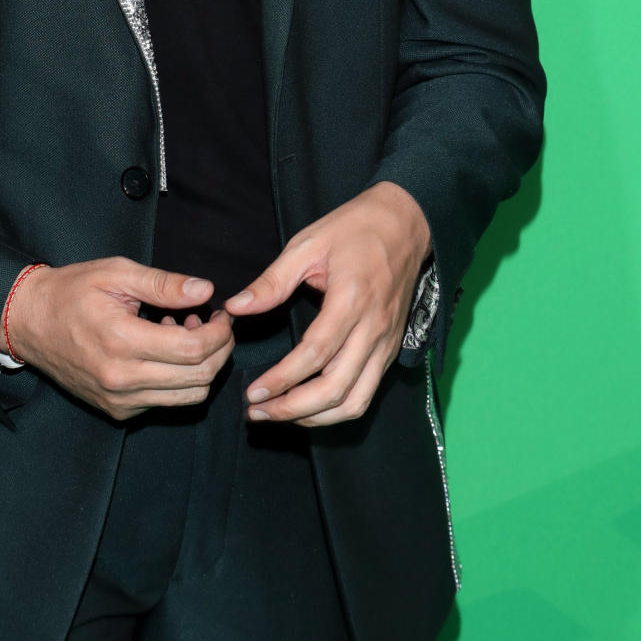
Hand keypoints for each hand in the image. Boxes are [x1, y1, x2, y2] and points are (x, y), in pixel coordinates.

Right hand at [1, 257, 235, 420]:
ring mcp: (119, 400)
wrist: (29, 322)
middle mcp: (121, 379)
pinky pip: (166, 402)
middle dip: (220, 350)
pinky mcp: (117, 410)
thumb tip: (205, 291)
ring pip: (188, 397)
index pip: (193, 349)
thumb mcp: (116, 274)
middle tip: (215, 324)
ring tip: (187, 334)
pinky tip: (164, 351)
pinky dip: (179, 380)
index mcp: (121, 341)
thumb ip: (163, 284)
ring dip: (202, 368)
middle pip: (198, 377)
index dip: (219, 332)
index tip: (221, 314)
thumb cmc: (70, 292)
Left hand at [223, 182, 430, 426]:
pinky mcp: (390, 349)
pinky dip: (337, 409)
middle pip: (336, 389)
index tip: (253, 394)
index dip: (282, 379)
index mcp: (350, 300)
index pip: (315, 354)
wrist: (405, 222)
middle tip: (257, 412)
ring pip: (355, 401)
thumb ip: (271, 281)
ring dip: (316, 418)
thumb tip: (236, 308)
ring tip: (280, 414)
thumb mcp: (307, 244)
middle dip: (293, 409)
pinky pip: (367, 392)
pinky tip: (310, 406)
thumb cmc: (354, 228)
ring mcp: (386, 343)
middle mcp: (373, 329)